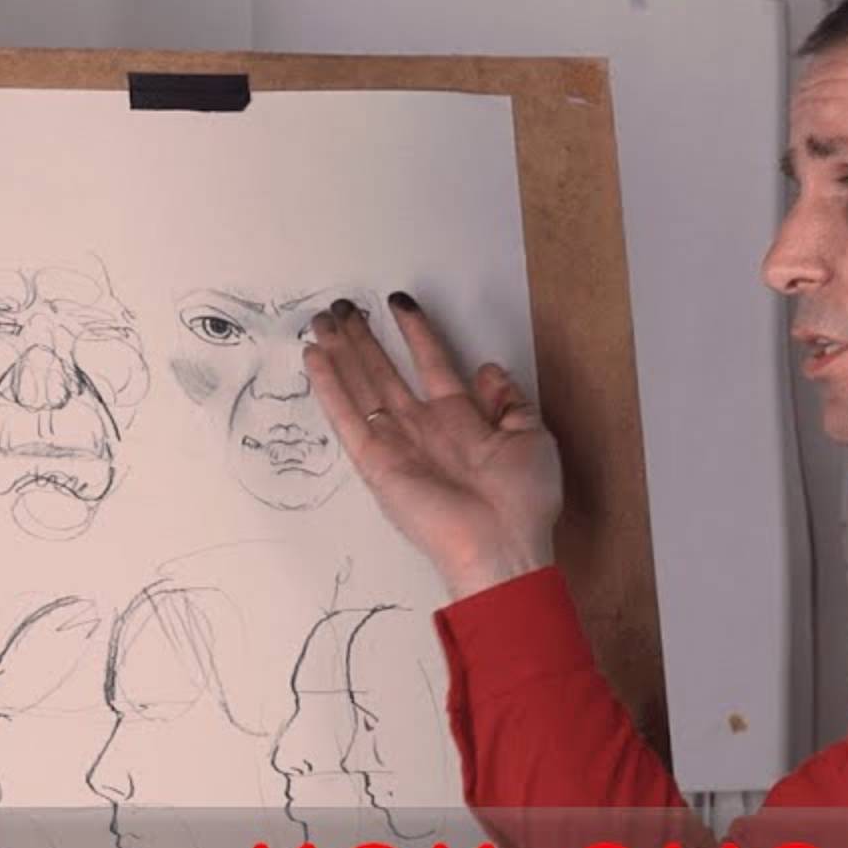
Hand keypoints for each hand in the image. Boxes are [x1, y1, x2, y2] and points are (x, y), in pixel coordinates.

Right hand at [305, 293, 560, 599]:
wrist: (503, 545)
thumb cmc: (524, 499)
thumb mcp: (532, 437)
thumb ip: (509, 402)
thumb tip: (488, 368)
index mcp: (461, 420)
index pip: (431, 363)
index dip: (416, 331)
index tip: (400, 302)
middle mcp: (424, 428)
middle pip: (385, 372)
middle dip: (364, 338)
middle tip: (342, 306)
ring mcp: (398, 444)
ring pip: (362, 388)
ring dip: (341, 353)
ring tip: (321, 320)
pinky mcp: (377, 465)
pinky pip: (348, 420)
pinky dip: (330, 389)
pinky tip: (315, 358)